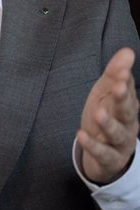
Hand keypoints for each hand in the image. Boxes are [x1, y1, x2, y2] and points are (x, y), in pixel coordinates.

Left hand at [77, 47, 138, 183]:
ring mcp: (120, 142)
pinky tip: (81, 134)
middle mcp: (128, 123)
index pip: (128, 91)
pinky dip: (93, 145)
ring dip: (109, 123)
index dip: (125, 81)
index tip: (121, 71)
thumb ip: (115, 74)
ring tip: (98, 113)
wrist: (105, 154)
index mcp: (127, 105)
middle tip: (118, 87)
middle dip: (124, 99)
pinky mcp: (109, 158)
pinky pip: (103, 153)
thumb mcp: (106, 93)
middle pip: (128, 112)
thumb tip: (127, 51)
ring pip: (117, 133)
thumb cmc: (107, 116)